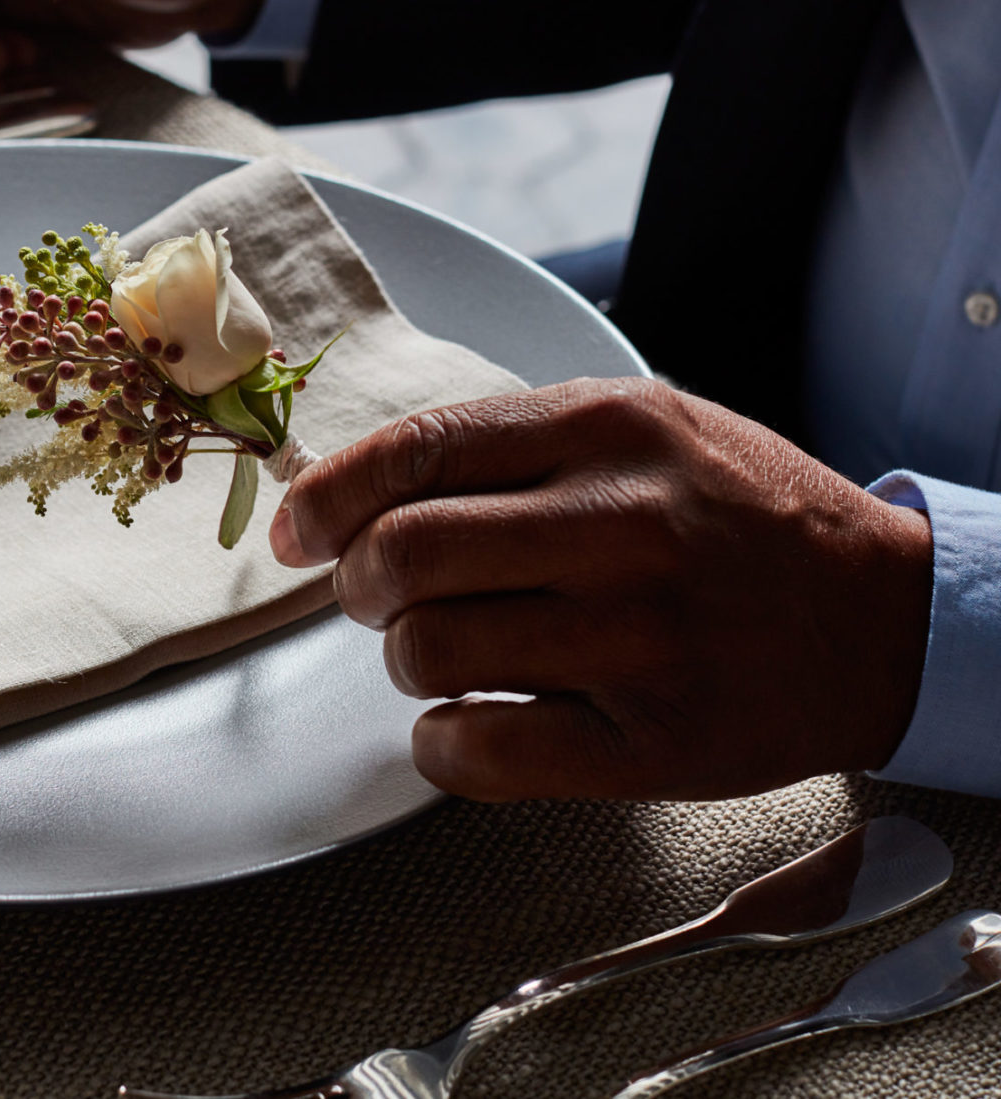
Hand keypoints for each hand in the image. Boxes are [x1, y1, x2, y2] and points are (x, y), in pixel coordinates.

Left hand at [269, 378, 933, 801]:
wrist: (888, 617)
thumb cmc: (742, 516)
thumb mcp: (646, 427)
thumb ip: (514, 442)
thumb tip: (356, 481)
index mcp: (609, 429)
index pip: (417, 452)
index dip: (328, 497)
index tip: (294, 532)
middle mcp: (623, 526)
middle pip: (405, 556)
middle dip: (359, 584)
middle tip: (376, 598)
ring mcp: (640, 639)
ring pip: (431, 654)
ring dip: (404, 663)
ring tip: (442, 654)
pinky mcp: (655, 742)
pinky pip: (483, 755)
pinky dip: (440, 747)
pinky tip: (464, 727)